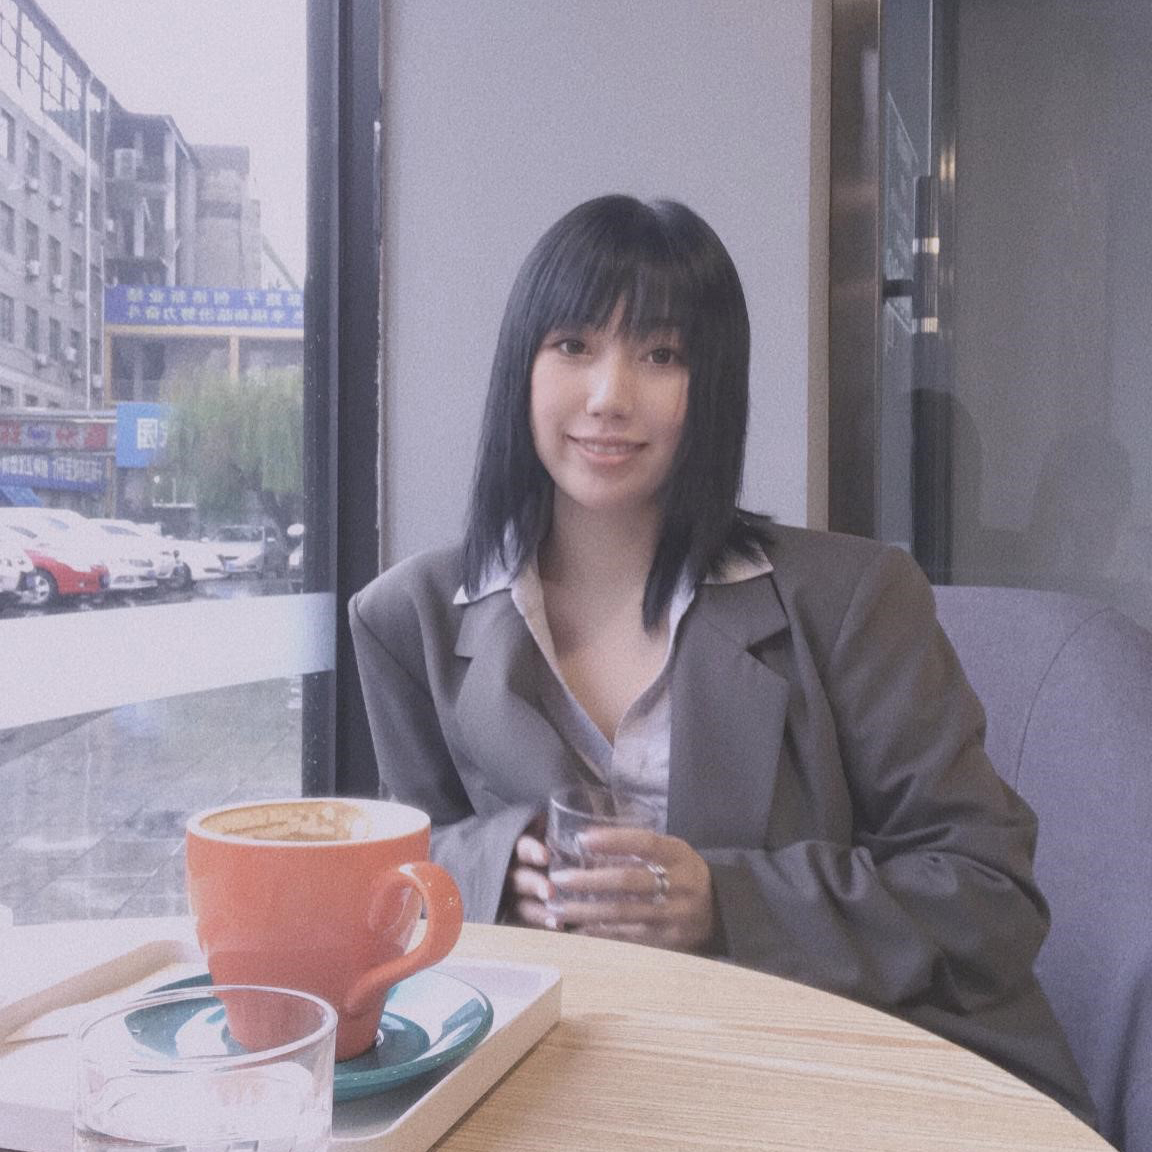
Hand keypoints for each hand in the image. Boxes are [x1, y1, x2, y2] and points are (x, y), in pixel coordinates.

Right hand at [501, 814, 554, 928]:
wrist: (496, 868)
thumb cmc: (532, 843)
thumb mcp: (538, 828)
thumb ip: (553, 823)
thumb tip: (591, 805)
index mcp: (516, 847)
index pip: (520, 846)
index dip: (531, 851)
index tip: (545, 855)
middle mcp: (510, 872)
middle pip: (518, 879)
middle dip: (534, 884)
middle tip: (550, 891)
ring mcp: (511, 896)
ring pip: (521, 906)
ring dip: (538, 913)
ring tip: (557, 921)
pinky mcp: (516, 916)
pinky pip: (524, 925)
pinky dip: (540, 930)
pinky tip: (558, 933)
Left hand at [550, 827, 715, 952]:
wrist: (718, 910)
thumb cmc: (683, 872)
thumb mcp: (672, 852)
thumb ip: (639, 847)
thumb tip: (588, 840)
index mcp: (679, 855)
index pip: (645, 843)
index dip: (613, 840)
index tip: (582, 839)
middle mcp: (678, 884)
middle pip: (628, 881)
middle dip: (589, 880)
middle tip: (559, 878)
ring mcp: (672, 915)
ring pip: (622, 913)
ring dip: (585, 911)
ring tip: (557, 907)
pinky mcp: (664, 941)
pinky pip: (625, 937)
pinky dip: (598, 933)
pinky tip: (576, 930)